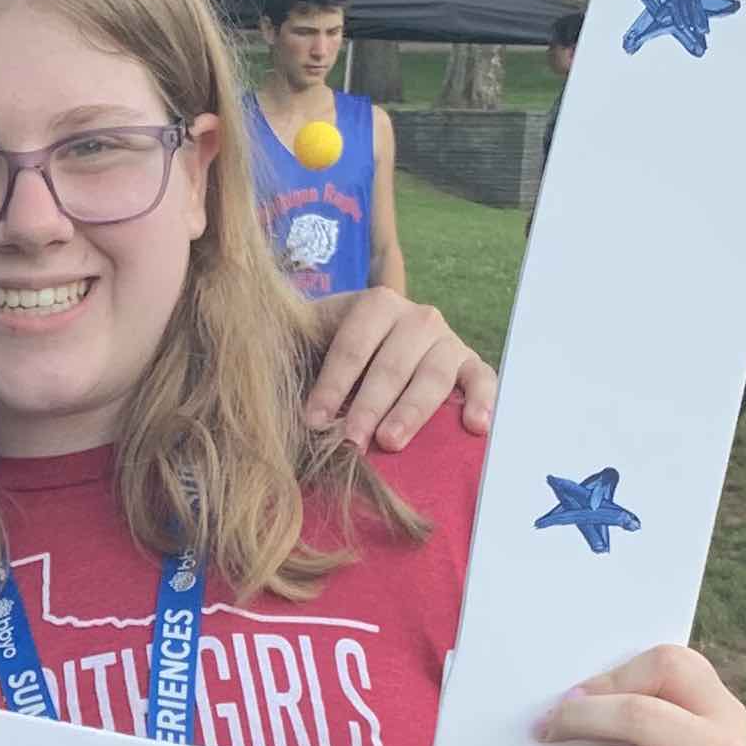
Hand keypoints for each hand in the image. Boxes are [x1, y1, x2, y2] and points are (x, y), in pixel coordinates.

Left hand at [303, 288, 495, 450]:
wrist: (378, 344)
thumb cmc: (335, 346)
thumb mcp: (313, 335)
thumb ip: (293, 345)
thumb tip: (262, 375)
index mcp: (376, 304)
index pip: (353, 346)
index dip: (332, 384)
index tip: (314, 419)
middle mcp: (417, 317)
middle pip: (392, 365)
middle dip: (368, 406)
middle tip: (351, 441)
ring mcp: (447, 342)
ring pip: (433, 376)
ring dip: (411, 411)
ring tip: (391, 441)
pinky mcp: (471, 365)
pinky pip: (483, 381)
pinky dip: (483, 401)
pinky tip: (474, 426)